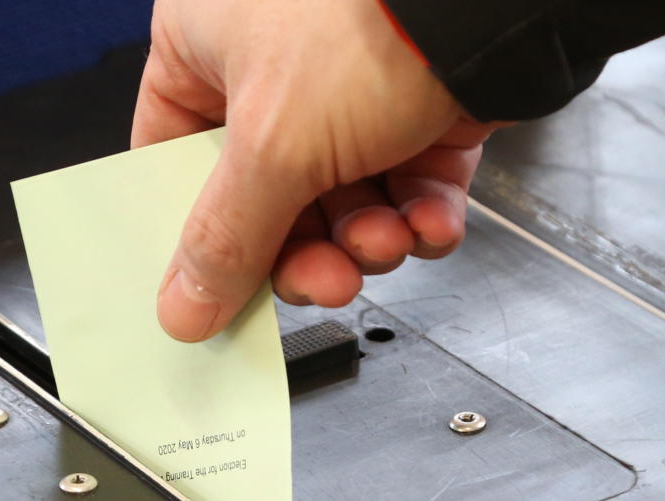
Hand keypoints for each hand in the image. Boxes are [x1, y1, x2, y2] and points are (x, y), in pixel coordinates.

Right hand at [134, 0, 495, 341]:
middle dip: (308, 252)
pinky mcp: (418, 106)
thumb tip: (184, 307)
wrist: (485, 5)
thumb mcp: (275, 144)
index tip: (217, 292)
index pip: (179, 160)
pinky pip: (406, 187)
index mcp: (207, 44)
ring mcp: (349, 86)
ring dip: (368, 241)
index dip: (199, 236)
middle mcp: (274, 64)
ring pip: (344, 202)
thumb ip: (228, 238)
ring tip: (386, 240)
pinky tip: (427, 223)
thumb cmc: (365, 23)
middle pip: (270, 198)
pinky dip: (418, 218)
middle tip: (328, 280)